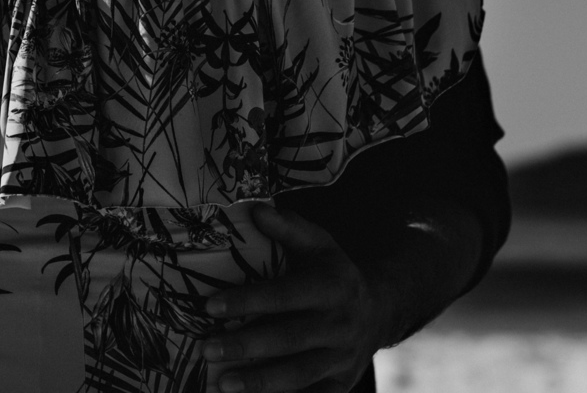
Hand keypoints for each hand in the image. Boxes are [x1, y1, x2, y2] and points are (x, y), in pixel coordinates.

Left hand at [203, 205, 385, 392]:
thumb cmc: (333, 273)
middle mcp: (342, 325)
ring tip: (222, 384)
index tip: (211, 307)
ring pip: (300, 375)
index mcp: (333, 286)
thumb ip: (288, 228)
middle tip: (207, 348)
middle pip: (291, 339)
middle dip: (247, 346)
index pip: (287, 295)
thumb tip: (255, 211)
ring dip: (260, 383)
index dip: (249, 301)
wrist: (379, 309)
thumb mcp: (318, 244)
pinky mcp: (341, 385)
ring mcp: (344, 359)